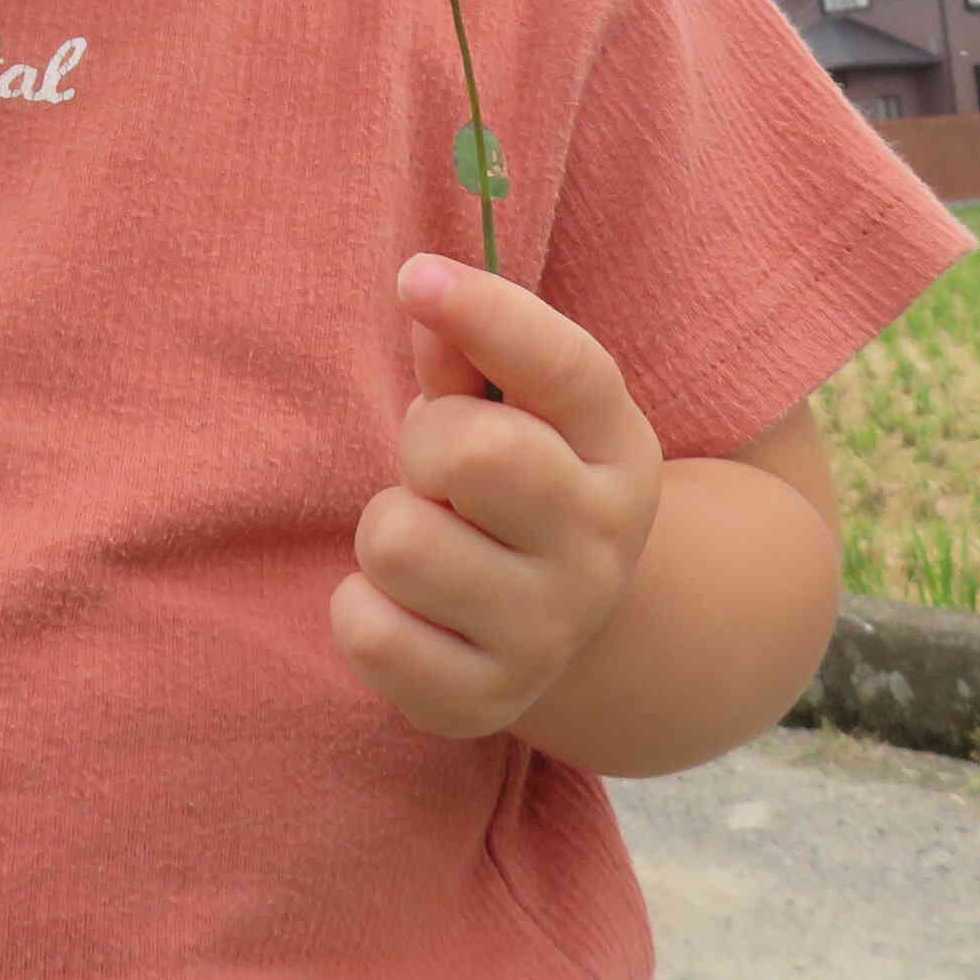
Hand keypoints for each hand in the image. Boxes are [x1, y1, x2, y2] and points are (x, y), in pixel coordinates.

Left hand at [333, 253, 664, 740]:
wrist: (563, 632)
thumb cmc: (517, 484)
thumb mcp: (518, 410)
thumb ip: (472, 352)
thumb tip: (426, 288)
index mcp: (617, 451)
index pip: (566, 369)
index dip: (487, 314)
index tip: (414, 277)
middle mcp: (600, 544)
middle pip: (475, 453)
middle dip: (426, 443)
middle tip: (438, 469)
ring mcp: (547, 630)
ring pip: (399, 543)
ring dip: (388, 527)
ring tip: (428, 539)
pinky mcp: (482, 702)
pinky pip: (370, 633)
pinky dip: (362, 609)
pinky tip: (406, 607)